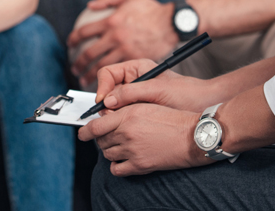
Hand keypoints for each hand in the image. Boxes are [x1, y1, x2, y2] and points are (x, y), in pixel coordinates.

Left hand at [67, 0, 178, 84]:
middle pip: (89, 53)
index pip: (84, 31)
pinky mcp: (135, 59)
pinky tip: (105, 81)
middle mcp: (115, 36)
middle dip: (78, 63)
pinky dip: (109, 78)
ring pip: (101, 66)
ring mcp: (125, 49)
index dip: (74, 39)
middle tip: (74, 68)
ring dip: (89, 75)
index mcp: (111, 20)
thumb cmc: (151, 8)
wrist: (171, 22)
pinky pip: (118, 71)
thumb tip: (91, 4)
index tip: (70, 44)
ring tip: (84, 79)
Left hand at [78, 102, 204, 176]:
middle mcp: (127, 132)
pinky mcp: (139, 165)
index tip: (82, 133)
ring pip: (107, 154)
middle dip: (101, 139)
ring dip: (110, 151)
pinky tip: (123, 160)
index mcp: (128, 114)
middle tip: (108, 137)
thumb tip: (107, 114)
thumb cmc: (173, 118)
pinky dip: (116, 166)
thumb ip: (125, 109)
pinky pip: (117, 169)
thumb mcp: (147, 105)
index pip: (96, 126)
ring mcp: (132, 150)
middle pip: (100, 140)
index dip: (85, 131)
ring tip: (120, 146)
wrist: (191, 137)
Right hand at [95, 59, 215, 114]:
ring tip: (122, 123)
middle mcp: (133, 81)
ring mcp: (136, 96)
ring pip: (113, 105)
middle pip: (107, 90)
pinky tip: (129, 127)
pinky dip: (122, 121)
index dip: (102, 87)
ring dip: (113, 114)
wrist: (204, 106)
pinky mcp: (140, 110)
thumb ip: (131, 93)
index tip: (103, 103)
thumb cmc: (186, 93)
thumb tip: (106, 101)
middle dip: (106, 104)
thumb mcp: (157, 90)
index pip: (107, 74)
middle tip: (111, 117)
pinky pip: (123, 115)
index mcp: (136, 68)